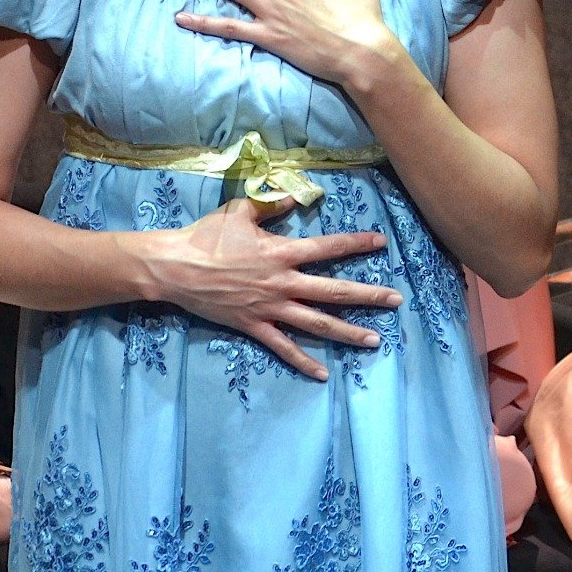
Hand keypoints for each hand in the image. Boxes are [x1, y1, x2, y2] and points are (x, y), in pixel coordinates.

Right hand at [147, 195, 403, 379]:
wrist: (175, 268)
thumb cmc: (205, 237)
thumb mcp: (238, 212)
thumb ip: (269, 205)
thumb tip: (293, 198)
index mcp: (281, 252)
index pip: (327, 247)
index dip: (356, 244)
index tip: (381, 242)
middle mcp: (282, 282)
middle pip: (334, 291)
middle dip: (368, 295)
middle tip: (396, 300)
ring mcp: (270, 308)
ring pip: (317, 323)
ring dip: (348, 332)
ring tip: (375, 340)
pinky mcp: (254, 326)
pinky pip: (284, 348)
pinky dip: (304, 361)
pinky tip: (323, 374)